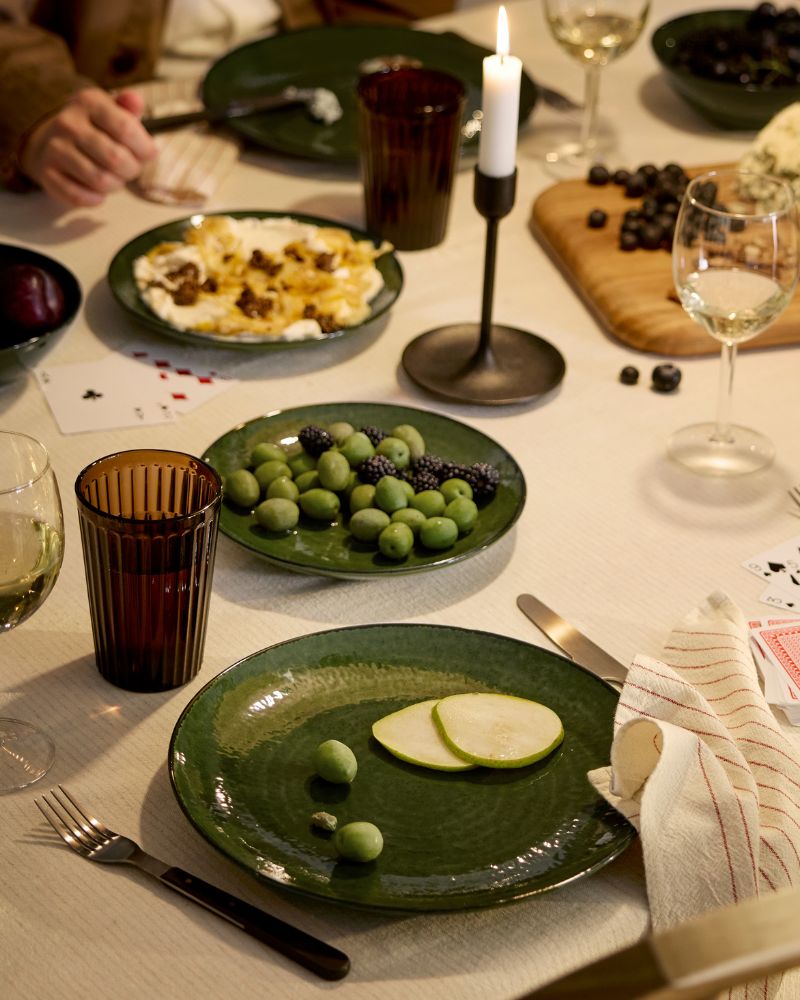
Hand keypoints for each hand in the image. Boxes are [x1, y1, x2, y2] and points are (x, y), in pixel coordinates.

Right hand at [19, 87, 156, 206]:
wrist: (54, 145)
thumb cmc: (96, 131)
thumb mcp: (112, 112)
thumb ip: (129, 109)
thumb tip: (135, 101)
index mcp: (88, 102)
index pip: (126, 129)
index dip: (145, 148)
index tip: (148, 154)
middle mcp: (68, 122)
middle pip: (116, 158)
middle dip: (132, 170)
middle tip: (130, 168)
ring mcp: (55, 148)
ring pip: (100, 180)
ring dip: (115, 185)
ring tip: (113, 177)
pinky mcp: (48, 174)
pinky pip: (80, 197)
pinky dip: (96, 199)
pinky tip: (97, 190)